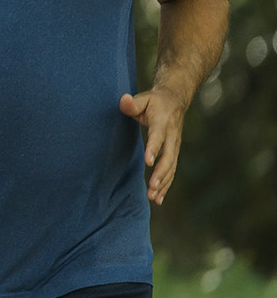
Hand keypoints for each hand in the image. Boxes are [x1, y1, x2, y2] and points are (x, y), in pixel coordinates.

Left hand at [120, 88, 187, 203]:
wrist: (175, 101)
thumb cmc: (154, 102)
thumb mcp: (143, 98)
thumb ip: (132, 103)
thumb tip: (123, 100)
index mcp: (162, 123)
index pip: (158, 137)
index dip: (154, 149)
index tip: (148, 162)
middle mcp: (172, 137)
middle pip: (168, 157)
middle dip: (161, 173)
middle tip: (152, 186)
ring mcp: (174, 147)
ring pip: (171, 168)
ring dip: (163, 183)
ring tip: (154, 197)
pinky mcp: (173, 153)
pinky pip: (171, 171)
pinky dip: (166, 185)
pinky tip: (158, 198)